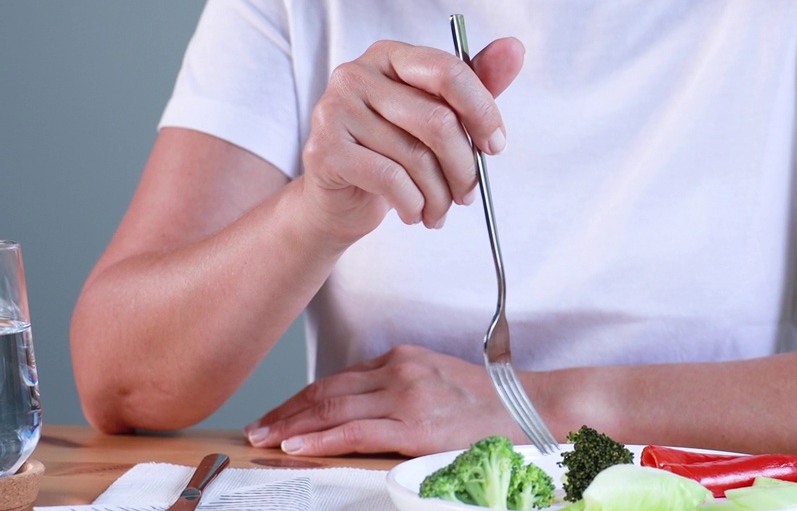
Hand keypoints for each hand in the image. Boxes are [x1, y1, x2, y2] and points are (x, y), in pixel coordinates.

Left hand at [243, 345, 526, 455]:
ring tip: (265, 440)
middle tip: (257, 429)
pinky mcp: (415, 425)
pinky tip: (297, 446)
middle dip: (287, 412)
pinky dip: (322, 439)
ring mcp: (406, 397)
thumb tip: (358, 410)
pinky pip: (356, 432)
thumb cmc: (488, 402)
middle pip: (327, 392)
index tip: (278, 414)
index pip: (339, 379)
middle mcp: (399, 371)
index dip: (302, 398)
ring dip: (293, 427)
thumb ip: (398, 387)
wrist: (529, 408)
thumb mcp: (436, 380)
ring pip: (334, 410)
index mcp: (402, 358)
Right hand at [299, 37, 524, 244]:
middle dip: (464, 166)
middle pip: (437, 120)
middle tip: (470, 193)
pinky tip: (415, 212)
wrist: (337, 198)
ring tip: (440, 209)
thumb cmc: (392, 150)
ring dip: (440, 195)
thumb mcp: (437, 114)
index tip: (495, 146)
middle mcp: (356, 74)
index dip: (482, 112)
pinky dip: (414, 204)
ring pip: (416, 157)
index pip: (448, 71)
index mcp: (390, 56)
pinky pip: (391, 180)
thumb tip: (514, 49)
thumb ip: (474, 85)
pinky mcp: (324, 150)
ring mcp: (335, 110)